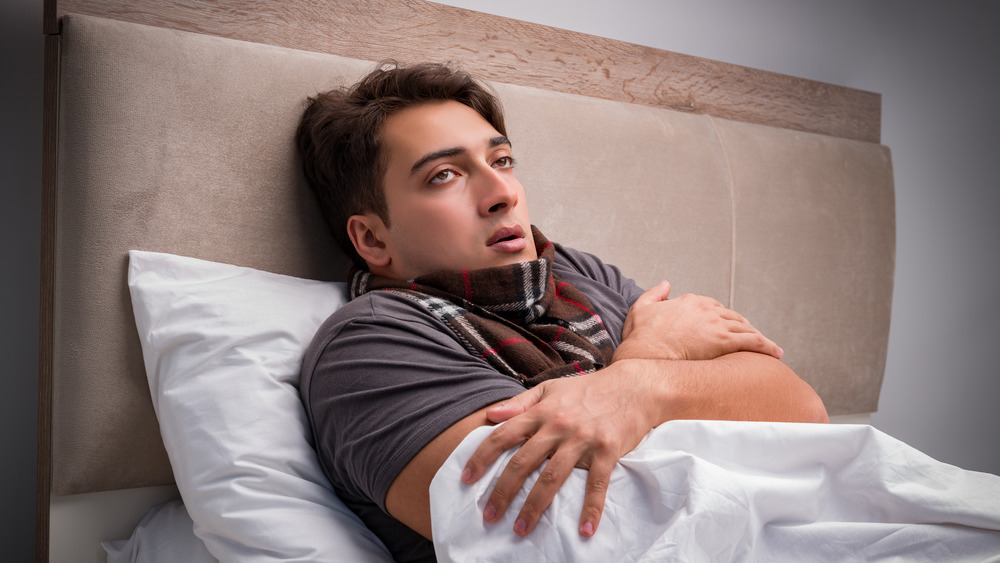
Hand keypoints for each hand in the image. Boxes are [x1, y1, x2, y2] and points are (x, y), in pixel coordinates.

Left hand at [460, 365, 655, 537]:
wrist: (634, 386)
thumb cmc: (589, 390)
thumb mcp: (551, 388)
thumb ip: (519, 403)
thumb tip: (490, 415)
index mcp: (541, 412)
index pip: (503, 435)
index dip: (481, 458)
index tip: (466, 479)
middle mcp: (558, 425)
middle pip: (522, 462)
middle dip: (502, 491)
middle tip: (488, 516)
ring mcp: (583, 439)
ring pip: (552, 477)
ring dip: (534, 506)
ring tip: (521, 529)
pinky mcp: (608, 451)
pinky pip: (597, 484)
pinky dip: (591, 509)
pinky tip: (585, 531)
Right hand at [614, 281, 782, 361]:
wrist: (644, 356)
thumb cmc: (640, 338)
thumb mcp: (641, 308)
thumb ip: (654, 293)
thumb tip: (666, 283)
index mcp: (690, 301)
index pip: (713, 307)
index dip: (721, 318)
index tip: (725, 327)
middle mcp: (706, 309)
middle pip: (732, 316)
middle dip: (742, 327)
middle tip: (749, 338)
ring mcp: (716, 324)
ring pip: (745, 328)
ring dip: (756, 336)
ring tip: (766, 347)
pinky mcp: (724, 341)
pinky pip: (752, 341)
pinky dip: (767, 346)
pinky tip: (776, 352)